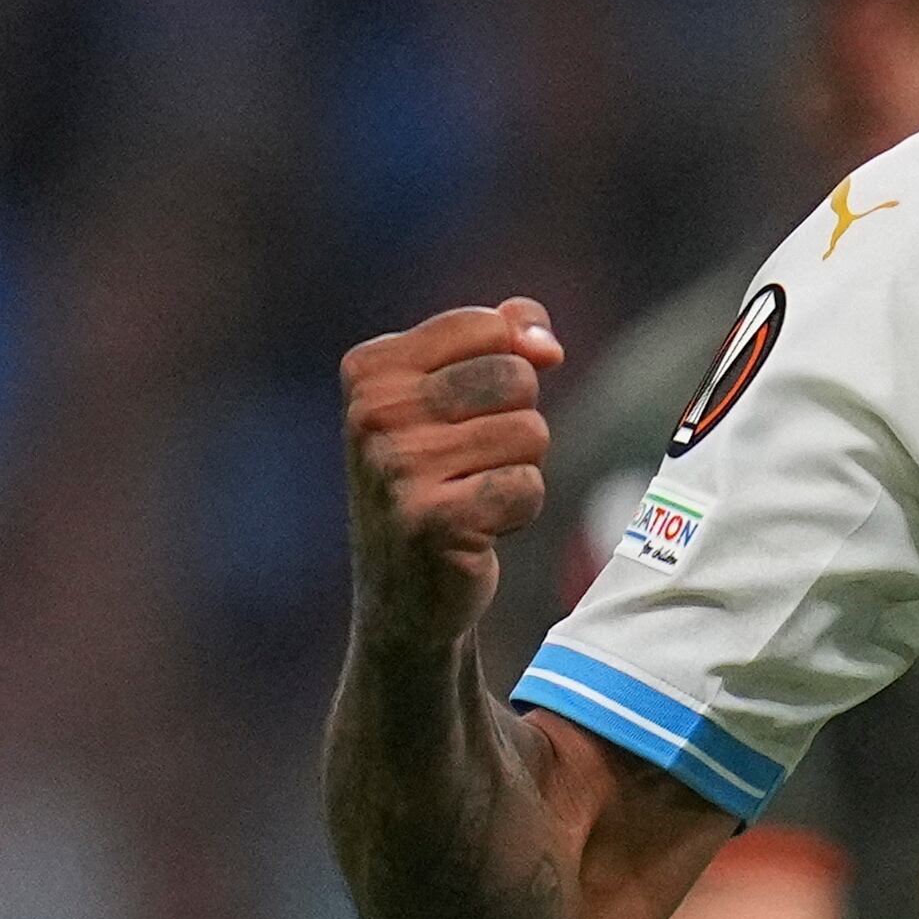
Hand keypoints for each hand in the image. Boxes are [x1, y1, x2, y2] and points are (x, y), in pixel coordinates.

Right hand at [342, 299, 565, 648]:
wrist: (403, 592)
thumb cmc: (436, 476)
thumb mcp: (451, 391)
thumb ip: (505, 336)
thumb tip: (547, 345)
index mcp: (371, 368)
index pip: (490, 326)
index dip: (506, 366)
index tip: (465, 412)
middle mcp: (373, 412)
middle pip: (516, 377)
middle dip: (516, 421)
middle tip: (470, 462)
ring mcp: (398, 468)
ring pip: (530, 432)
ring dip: (519, 467)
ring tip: (472, 493)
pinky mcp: (433, 521)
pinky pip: (527, 486)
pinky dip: (519, 510)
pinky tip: (477, 528)